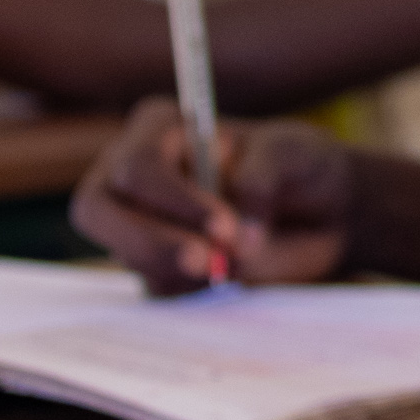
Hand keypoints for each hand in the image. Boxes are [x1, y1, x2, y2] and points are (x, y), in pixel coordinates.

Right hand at [69, 103, 354, 294]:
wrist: (321, 213)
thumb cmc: (298, 166)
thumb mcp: (292, 154)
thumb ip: (263, 179)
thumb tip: (240, 234)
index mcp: (158, 128)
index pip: (136, 166)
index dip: (173, 201)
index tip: (226, 227)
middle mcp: (132, 173)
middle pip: (98, 211)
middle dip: (152, 242)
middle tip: (209, 264)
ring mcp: (136, 222)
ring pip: (124, 254)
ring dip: (177, 270)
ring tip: (232, 269)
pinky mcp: (154, 264)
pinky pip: (151, 286)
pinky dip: (188, 290)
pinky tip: (226, 279)